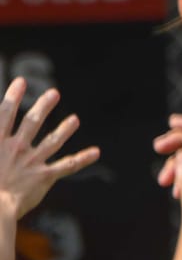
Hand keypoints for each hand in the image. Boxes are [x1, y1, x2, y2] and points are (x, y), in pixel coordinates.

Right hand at [0, 79, 98, 221]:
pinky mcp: (44, 177)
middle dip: (43, 106)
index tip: (20, 82)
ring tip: (75, 119)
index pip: (4, 114)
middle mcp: (16, 149)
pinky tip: (95, 152)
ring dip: (64, 129)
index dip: (12, 97)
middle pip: (32, 122)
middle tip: (54, 93)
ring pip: (52, 141)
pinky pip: (67, 166)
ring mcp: (32, 162)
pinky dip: (82, 159)